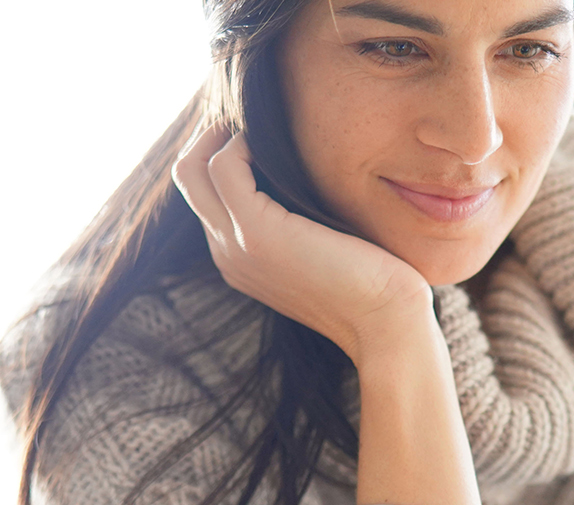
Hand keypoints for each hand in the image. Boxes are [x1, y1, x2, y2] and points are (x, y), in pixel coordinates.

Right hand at [171, 126, 435, 363]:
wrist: (385, 322)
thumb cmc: (371, 285)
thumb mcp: (324, 246)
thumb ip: (302, 218)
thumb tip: (308, 175)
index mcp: (239, 258)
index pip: (206, 194)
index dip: (223, 153)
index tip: (258, 129)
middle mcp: (226, 252)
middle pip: (188, 177)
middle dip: (211, 135)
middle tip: (251, 114)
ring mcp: (234, 244)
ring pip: (193, 168)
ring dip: (224, 133)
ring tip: (262, 121)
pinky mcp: (255, 232)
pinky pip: (224, 166)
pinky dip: (243, 142)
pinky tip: (275, 139)